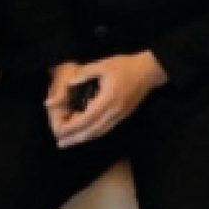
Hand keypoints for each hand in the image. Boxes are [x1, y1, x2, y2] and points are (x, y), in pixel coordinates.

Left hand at [50, 52, 166, 147]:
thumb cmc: (125, 66)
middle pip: (93, 130)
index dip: (73, 126)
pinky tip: (85, 135)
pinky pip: (106, 129)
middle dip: (75, 138)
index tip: (60, 130)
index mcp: (108, 98)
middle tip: (60, 143)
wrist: (148, 71)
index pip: (88, 117)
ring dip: (83, 139)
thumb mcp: (102, 65)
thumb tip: (69, 85)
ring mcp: (120, 115)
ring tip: (69, 143)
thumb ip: (84, 74)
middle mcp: (115, 110)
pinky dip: (93, 134)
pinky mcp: (123, 115)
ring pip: (100, 132)